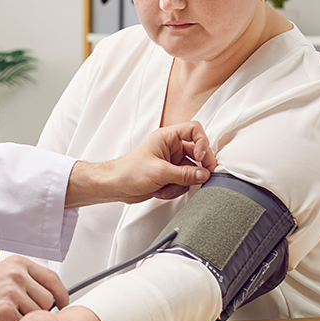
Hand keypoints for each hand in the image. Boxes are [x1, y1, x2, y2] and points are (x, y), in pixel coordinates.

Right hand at [0, 256, 67, 320]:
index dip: (60, 294)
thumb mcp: (2, 274)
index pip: (52, 278)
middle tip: (20, 313)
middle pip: (47, 300)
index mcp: (18, 263)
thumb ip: (25, 280)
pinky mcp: (5, 311)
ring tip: (6, 315)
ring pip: (37, 315)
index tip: (62, 303)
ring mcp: (12, 292)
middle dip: (38, 311)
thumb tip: (49, 293)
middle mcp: (17, 274)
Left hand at [65, 120, 218, 207]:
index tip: (201, 157)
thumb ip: (185, 174)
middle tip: (202, 178)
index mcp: (167, 137)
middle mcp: (171, 148)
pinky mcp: (169, 175)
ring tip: (167, 186)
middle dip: (197, 169)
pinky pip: (183, 182)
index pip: (194, 130)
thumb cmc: (128, 172)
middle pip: (198, 153)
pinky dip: (175, 189)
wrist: (115, 186)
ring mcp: (171, 162)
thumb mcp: (160, 172)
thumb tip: (204, 174)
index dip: (202, 142)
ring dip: (182, 183)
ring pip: (191, 171)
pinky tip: (161, 190)